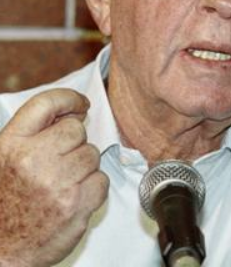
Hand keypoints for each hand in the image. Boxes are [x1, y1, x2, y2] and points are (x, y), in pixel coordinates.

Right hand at [0, 89, 108, 266]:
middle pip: (76, 130)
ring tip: (64, 183)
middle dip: (73, 143)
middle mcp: (33, 160)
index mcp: (11, 144)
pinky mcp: (76, 205)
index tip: (81, 105)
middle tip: (60, 161)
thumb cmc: (6, 201)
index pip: (45, 103)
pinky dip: (93, 188)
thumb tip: (75, 113)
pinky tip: (74, 197)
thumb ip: (34, 132)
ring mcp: (57, 183)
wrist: (1, 252)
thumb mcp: (6, 158)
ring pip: (92, 154)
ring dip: (84, 167)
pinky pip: (102, 180)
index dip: (68, 98)